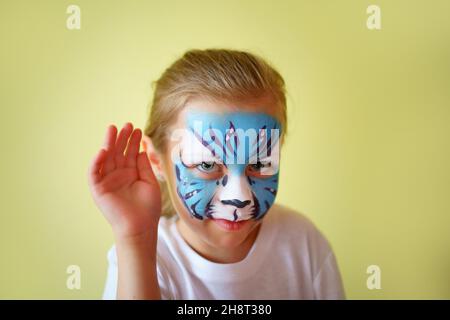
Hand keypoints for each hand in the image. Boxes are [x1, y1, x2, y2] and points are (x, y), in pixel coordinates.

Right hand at [88, 123, 160, 238]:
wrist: (140, 227)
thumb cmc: (148, 208)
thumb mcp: (150, 182)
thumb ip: (144, 166)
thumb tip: (141, 150)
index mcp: (130, 174)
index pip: (130, 153)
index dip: (133, 142)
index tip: (138, 130)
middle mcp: (118, 175)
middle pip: (118, 153)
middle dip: (121, 138)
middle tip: (127, 124)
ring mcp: (107, 181)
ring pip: (106, 158)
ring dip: (109, 144)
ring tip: (114, 129)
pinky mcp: (98, 189)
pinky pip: (94, 173)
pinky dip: (97, 162)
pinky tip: (104, 150)